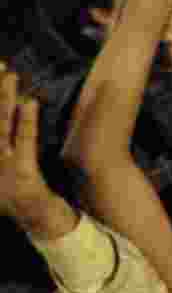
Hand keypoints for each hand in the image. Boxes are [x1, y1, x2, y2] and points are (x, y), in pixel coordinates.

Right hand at [0, 64, 53, 220]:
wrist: (46, 228)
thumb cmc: (30, 198)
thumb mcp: (13, 170)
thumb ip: (10, 145)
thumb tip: (16, 112)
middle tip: (0, 64)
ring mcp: (3, 171)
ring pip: (0, 127)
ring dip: (4, 99)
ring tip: (10, 75)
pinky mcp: (24, 178)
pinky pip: (24, 144)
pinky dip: (26, 122)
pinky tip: (30, 103)